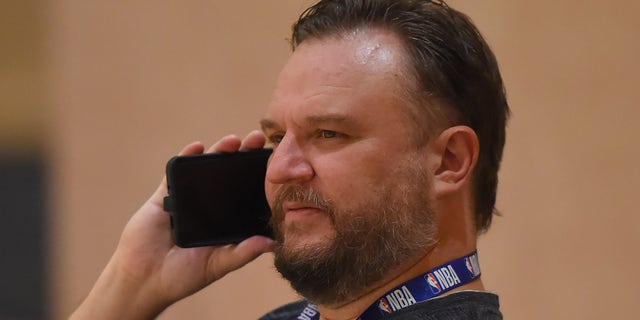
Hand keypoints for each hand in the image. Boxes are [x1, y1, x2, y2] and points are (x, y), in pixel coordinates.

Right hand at [71, 131, 274, 319]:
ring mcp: (186, 199)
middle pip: (228, 176)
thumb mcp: (217, 265)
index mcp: (223, 221)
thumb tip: (272, 244)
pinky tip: (197, 147)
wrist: (144, 279)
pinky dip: (186, 157)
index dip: (258, 178)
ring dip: (218, 151)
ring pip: (204, 169)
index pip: (244, 194)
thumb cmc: (182, 277)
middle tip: (257, 139)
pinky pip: (175, 173)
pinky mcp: (164, 196)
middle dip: (242, 156)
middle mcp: (208, 207)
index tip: (275, 163)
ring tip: (233, 140)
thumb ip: (243, 253)